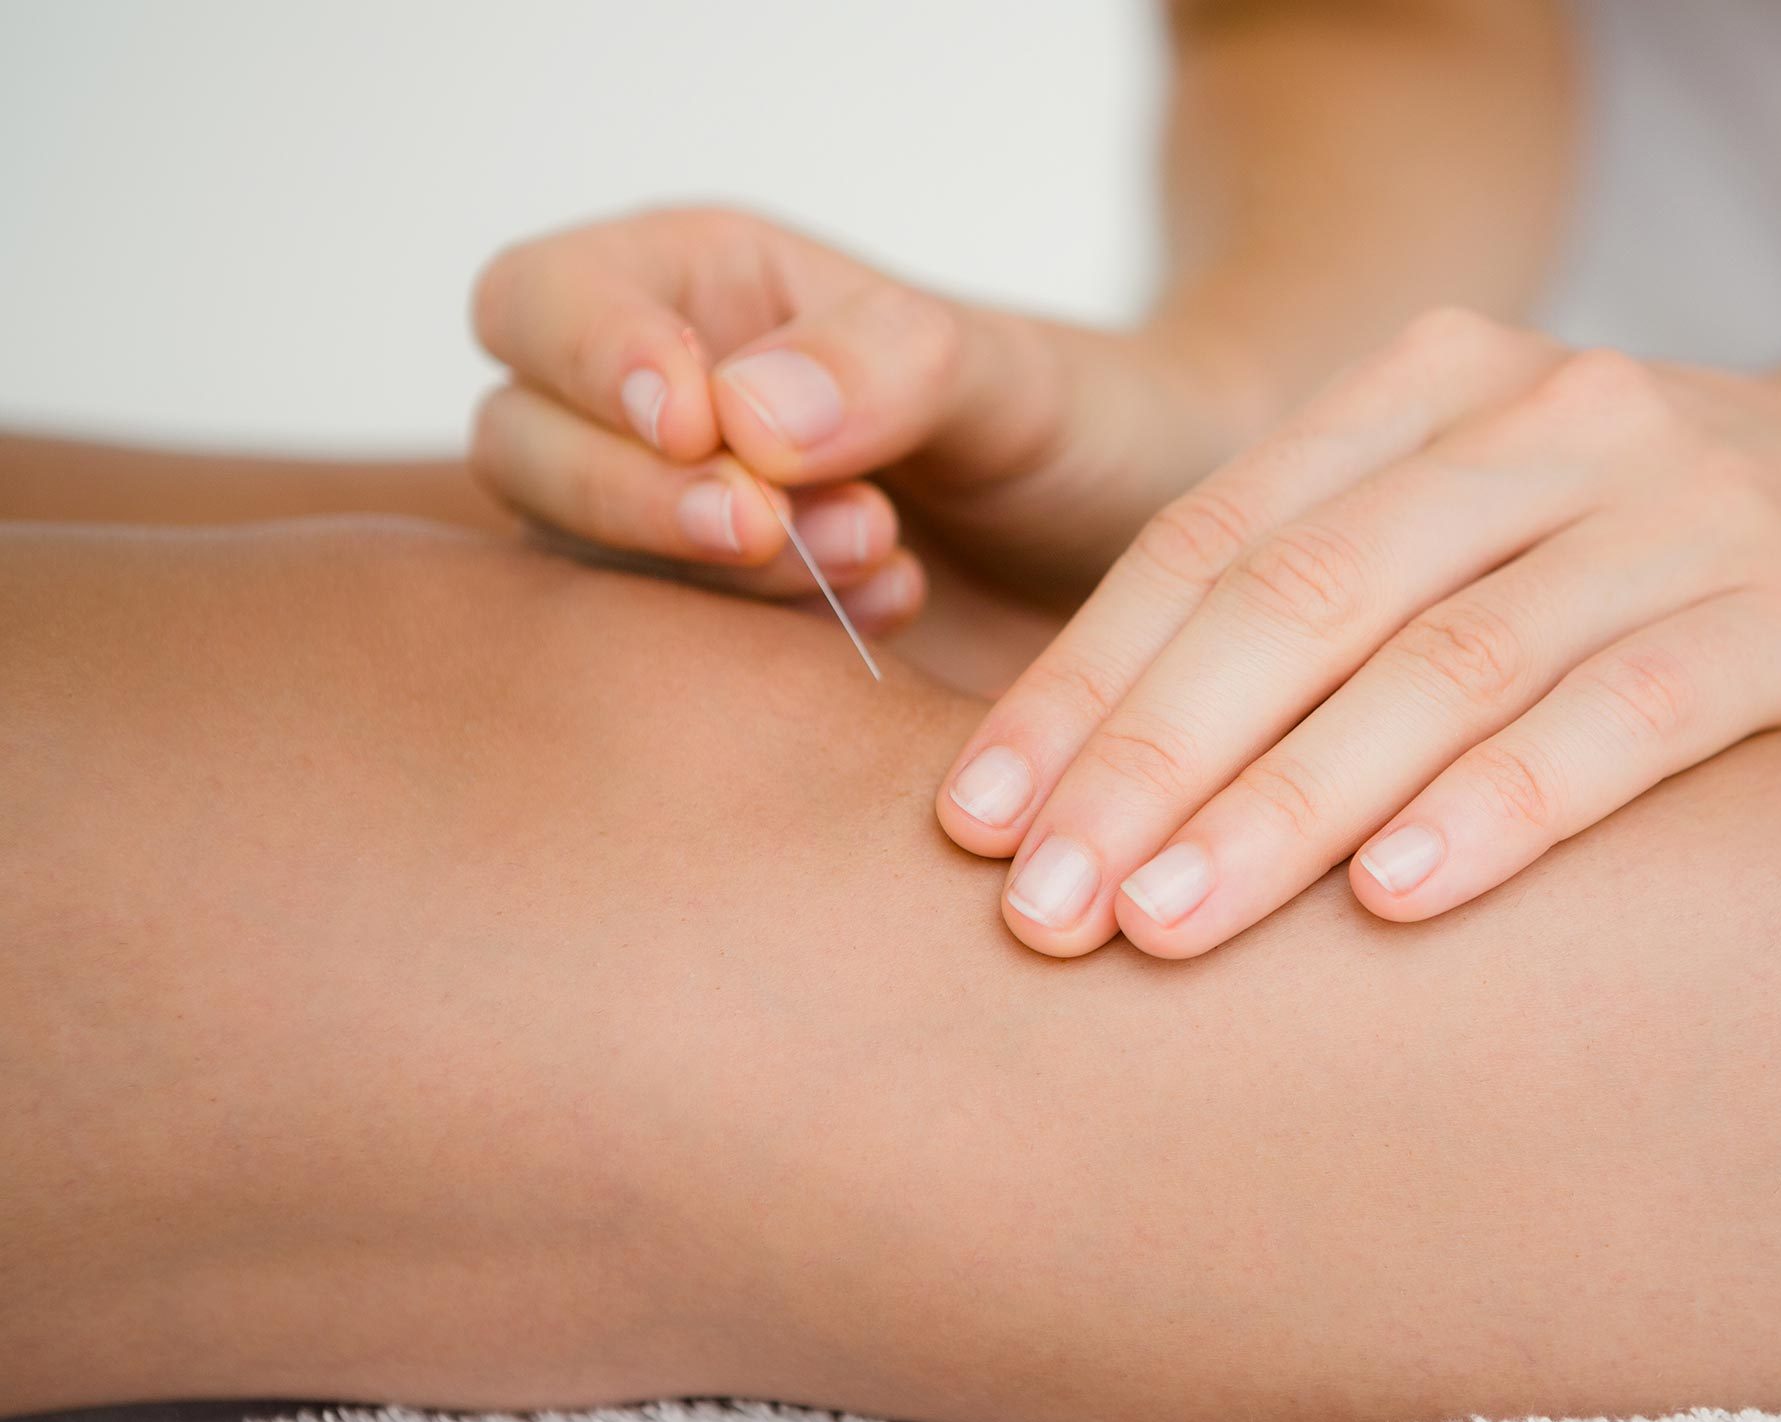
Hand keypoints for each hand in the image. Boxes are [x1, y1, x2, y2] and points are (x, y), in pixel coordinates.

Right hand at [467, 207, 1253, 621]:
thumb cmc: (1074, 429)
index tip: (694, 425)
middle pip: (525, 444)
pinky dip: (758, 648)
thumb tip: (738, 414)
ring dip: (709, 578)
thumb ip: (890, 367)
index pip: (543, 304)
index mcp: (704, 290)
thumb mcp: (1009, 376)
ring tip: (882, 559)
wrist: (1141, 561)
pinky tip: (890, 617)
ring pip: (580, 563)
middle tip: (774, 529)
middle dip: (635, 494)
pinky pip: (663, 657)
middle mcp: (661, 411)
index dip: (589, 360)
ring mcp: (672, 537)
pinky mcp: (715, 647)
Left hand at [937, 308, 1780, 956]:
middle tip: (1045, 910)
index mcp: (1423, 388)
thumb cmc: (1632, 554)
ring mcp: (1679, 503)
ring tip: (1171, 927)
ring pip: (1446, 659)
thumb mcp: (1470, 527)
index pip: (1210, 537)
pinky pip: (1629, 714)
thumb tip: (1095, 797)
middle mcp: (1540, 418)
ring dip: (1292, 804)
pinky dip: (1504, 807)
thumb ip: (1322, 607)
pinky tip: (1398, 902)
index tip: (977, 824)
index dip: (1084, 682)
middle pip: (1300, 593)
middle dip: (1152, 759)